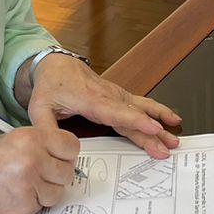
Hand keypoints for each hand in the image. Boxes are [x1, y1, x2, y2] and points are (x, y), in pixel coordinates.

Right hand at [0, 127, 81, 213]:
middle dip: (57, 173)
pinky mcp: (21, 209)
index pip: (71, 146)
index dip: (65, 152)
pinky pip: (40, 207)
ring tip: (24, 184)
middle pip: (67, 172)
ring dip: (46, 190)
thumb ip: (33, 145)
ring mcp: (29, 188)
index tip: (58, 154)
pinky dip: (32, 203)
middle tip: (41, 171)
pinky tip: (13, 196)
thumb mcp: (4, 141)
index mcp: (29, 139)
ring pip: (57, 193)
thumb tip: (55, 153)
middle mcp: (33, 162)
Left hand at [27, 53, 180, 157]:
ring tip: (175, 133)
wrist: (56, 65)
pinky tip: (170, 119)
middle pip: (134, 114)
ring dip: (160, 121)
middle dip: (153, 131)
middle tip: (168, 145)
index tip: (153, 128)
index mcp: (89, 99)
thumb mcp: (39, 108)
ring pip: (141, 109)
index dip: (136, 121)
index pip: (116, 112)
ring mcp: (116, 95)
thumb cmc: (50, 86)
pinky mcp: (119, 97)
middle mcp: (107, 96)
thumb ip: (45, 129)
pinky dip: (157, 112)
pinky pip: (140, 105)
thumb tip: (51, 147)